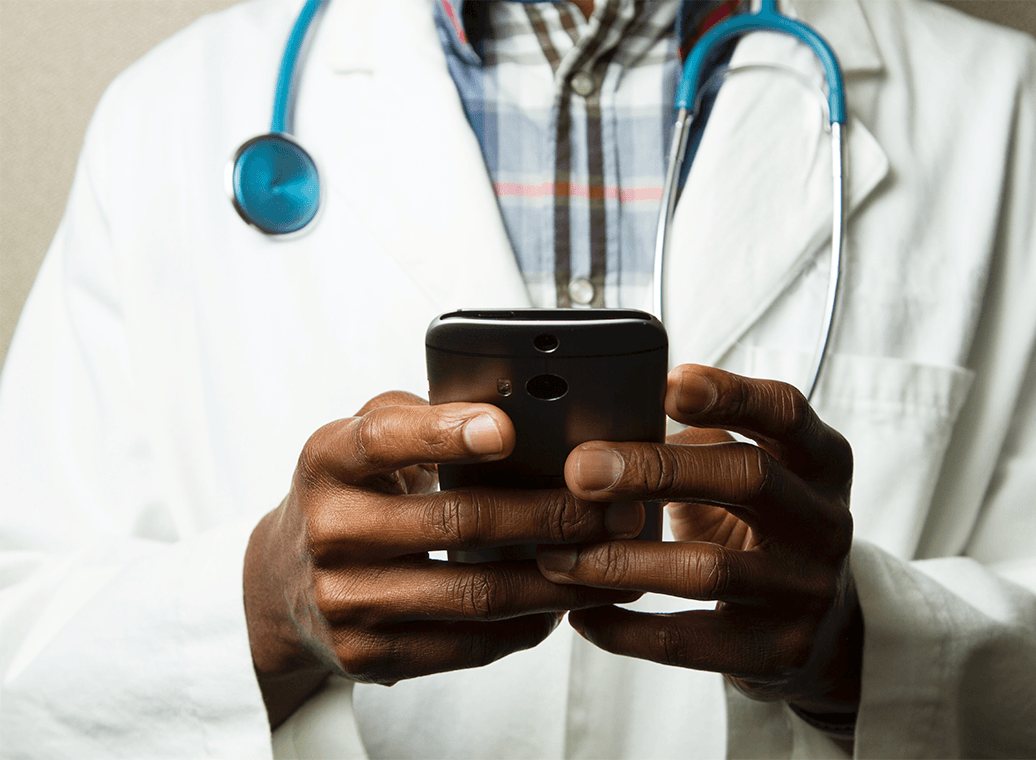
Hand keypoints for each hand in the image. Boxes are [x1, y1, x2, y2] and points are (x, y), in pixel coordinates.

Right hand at [243, 392, 641, 727]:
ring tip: (611, 561)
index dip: (445, 433)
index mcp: (328, 461)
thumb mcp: (360, 440)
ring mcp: (346, 600)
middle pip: (457, 523)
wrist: (280, 584)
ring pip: (475, 594)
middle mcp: (330, 531)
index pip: (384, 440)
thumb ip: (421, 417)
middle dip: (550, 515)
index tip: (506, 429)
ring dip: (557, 579)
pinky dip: (525, 625)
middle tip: (615, 508)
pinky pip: (466, 645)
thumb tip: (514, 410)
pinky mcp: (367, 656)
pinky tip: (562, 604)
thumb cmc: (346, 495)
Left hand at [535, 365, 860, 715]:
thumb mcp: (751, 470)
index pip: (785, 412)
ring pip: (709, 569)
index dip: (729, 394)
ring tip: (559, 553)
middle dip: (655, 469)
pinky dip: (624, 628)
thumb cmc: (761, 526)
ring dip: (621, 559)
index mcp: (820, 460)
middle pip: (748, 478)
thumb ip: (697, 441)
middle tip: (580, 470)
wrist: (820, 625)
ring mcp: (808, 591)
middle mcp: (825, 521)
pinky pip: (688, 642)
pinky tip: (582, 612)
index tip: (666, 384)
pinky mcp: (779, 651)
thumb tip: (600, 422)